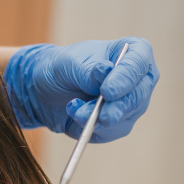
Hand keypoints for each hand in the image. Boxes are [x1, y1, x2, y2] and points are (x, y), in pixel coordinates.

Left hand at [4, 38, 158, 141]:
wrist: (45, 89)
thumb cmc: (62, 67)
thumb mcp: (69, 64)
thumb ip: (89, 71)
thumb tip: (105, 71)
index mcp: (132, 51)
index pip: (138, 63)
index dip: (126, 79)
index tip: (107, 91)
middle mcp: (138, 79)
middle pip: (138, 96)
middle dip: (117, 108)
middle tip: (102, 117)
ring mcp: (131, 103)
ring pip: (124, 117)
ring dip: (97, 119)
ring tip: (75, 111)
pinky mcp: (118, 124)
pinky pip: (110, 132)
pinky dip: (90, 127)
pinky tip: (75, 116)